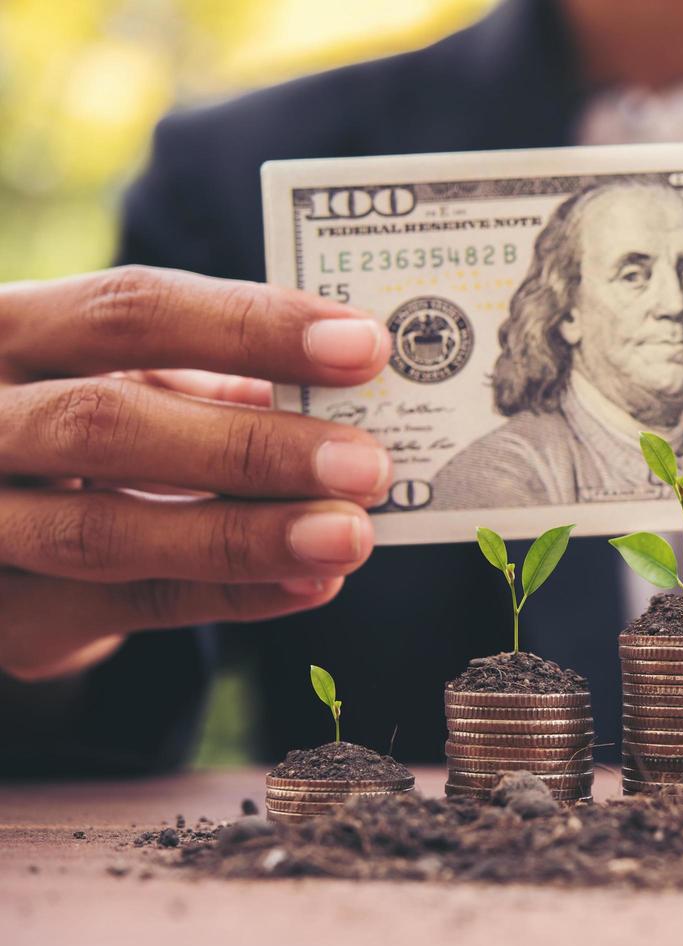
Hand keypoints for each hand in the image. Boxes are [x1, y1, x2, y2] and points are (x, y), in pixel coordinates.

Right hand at [0, 266, 391, 680]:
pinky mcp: (1, 616)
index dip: (250, 326)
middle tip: (365, 464)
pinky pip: (124, 608)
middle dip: (249, 447)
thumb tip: (353, 393)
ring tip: (349, 535)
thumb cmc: (84, 422)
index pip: (127, 311)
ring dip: (245, 536)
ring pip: (102, 532)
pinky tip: (311, 583)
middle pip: (104, 425)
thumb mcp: (130, 377)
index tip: (364, 345)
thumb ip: (217, 380)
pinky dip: (229, 596)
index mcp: (6, 329)